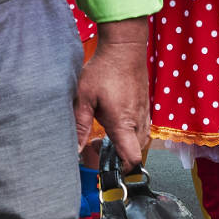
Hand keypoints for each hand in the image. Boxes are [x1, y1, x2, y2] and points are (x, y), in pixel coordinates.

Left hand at [74, 22, 149, 168]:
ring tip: (108, 137)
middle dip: (122, 157)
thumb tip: (73, 150)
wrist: (125, 48)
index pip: (132, 158)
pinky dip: (132, 132)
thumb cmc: (103, 70)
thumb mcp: (84, 98)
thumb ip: (79, 125)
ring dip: (127, 144)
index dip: (124, 170)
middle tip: (101, 151)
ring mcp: (144, 113)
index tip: (110, 171)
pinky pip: (143, 127)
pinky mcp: (145, 105)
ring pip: (141, 140)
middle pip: (136, 152)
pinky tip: (116, 122)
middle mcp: (137, 121)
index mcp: (122, 124)